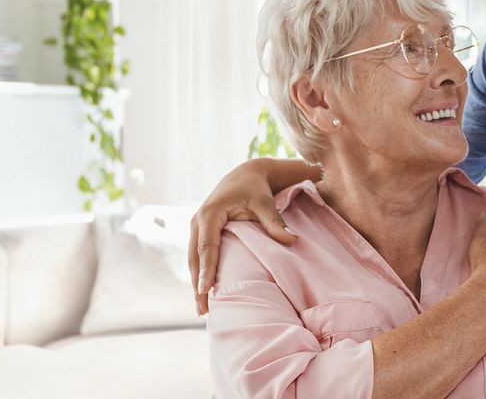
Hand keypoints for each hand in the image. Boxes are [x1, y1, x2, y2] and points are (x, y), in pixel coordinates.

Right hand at [188, 160, 303, 314]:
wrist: (246, 173)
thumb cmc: (256, 188)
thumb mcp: (265, 203)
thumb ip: (274, 222)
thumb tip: (292, 239)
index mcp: (210, 214)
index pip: (207, 247)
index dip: (206, 270)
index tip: (205, 290)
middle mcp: (197, 220)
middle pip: (195, 258)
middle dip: (197, 284)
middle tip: (202, 311)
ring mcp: (196, 226)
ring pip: (193, 259)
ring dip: (196, 282)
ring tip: (202, 309)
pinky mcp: (201, 231)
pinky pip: (197, 255)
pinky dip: (200, 273)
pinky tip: (205, 292)